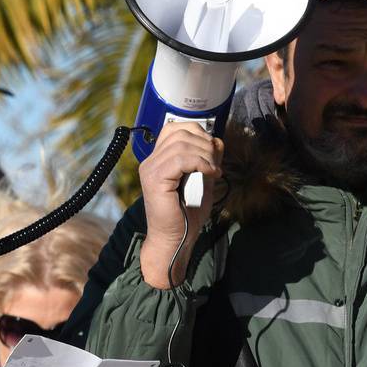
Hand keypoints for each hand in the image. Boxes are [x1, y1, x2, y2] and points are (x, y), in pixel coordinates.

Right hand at [138, 121, 222, 288]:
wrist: (175, 238)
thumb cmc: (187, 213)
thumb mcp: (203, 179)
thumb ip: (207, 159)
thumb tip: (216, 140)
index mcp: (158, 160)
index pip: (176, 128)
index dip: (198, 132)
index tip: (211, 151)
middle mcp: (151, 162)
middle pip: (181, 132)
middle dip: (205, 144)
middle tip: (214, 164)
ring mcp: (150, 170)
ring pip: (182, 144)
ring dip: (205, 155)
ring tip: (212, 171)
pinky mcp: (155, 180)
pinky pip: (180, 159)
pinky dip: (201, 163)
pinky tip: (210, 174)